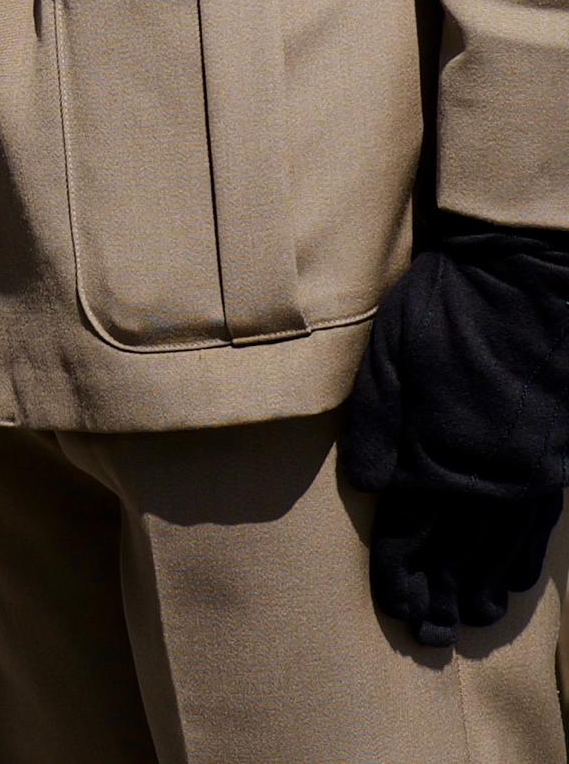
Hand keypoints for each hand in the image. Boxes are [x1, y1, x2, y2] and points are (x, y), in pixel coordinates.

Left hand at [348, 213, 568, 639]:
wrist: (526, 279)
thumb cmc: (444, 310)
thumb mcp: (389, 357)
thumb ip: (375, 427)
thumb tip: (365, 487)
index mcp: (441, 453)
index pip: (412, 532)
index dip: (399, 573)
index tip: (391, 607)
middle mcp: (490, 476)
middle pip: (457, 552)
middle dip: (438, 594)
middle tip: (425, 635)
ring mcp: (529, 471)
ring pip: (501, 548)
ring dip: (480, 586)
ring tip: (465, 621)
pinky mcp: (554, 459)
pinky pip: (538, 525)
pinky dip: (523, 558)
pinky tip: (512, 581)